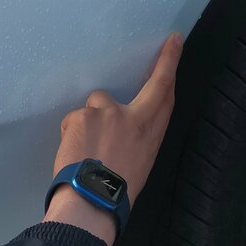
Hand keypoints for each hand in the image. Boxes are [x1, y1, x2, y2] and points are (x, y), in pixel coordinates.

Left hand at [44, 33, 182, 245]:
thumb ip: (138, 138)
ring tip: (85, 153)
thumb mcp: (141, 163)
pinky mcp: (82, 115)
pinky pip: (73, 120)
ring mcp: (106, 112)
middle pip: (141, 89)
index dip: (170, 63)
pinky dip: (71, 135)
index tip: (174, 41)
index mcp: (150, 132)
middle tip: (165, 47)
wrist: (91, 203)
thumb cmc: (117, 193)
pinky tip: (73, 154)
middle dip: (156, 67)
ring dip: (88, 124)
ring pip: (94, 108)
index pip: (164, 92)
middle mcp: (132, 117)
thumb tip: (126, 131)